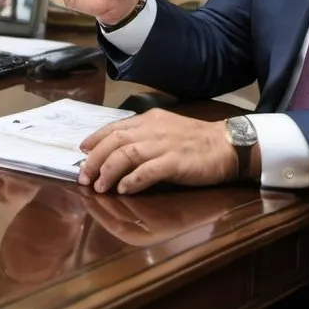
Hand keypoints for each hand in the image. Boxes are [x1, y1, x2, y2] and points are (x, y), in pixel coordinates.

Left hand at [78, 110, 238, 193]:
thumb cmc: (195, 140)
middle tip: (84, 177)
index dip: (95, 139)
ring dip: (109, 171)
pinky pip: (148, 171)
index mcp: (149, 120)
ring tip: (100, 187)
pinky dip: (133, 180)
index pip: (115, 127)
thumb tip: (116, 151)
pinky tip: (123, 189)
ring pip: (127, 154)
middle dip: (95, 159)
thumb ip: (142, 137)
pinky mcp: (176, 162)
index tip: (81, 152)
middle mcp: (153, 129)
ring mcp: (165, 144)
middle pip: (115, 141)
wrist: (226, 145)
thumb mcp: (165, 130)